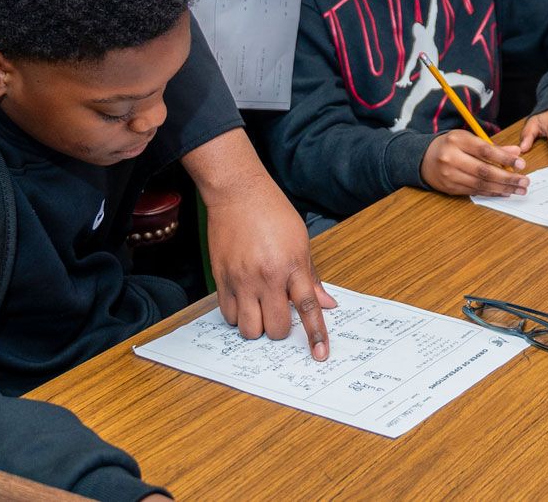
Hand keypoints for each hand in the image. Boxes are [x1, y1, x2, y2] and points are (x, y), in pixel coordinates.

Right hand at [189, 132, 336, 351]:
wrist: (238, 193)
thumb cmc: (272, 212)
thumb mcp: (301, 241)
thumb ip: (312, 276)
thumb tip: (327, 304)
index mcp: (292, 265)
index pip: (308, 308)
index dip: (316, 334)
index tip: (319, 354)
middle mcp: (266, 276)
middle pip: (275, 328)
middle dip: (280, 330)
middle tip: (280, 314)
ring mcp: (241, 279)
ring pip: (249, 329)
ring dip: (257, 325)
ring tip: (260, 307)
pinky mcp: (221, 279)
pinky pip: (228, 316)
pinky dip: (238, 316)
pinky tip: (244, 301)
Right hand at [422, 131, 530, 196]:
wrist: (424, 158)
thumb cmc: (451, 145)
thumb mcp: (469, 139)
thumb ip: (492, 146)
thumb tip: (516, 153)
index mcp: (457, 140)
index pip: (484, 150)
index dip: (504, 158)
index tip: (521, 164)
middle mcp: (451, 158)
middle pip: (484, 171)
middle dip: (507, 178)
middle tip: (524, 181)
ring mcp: (449, 174)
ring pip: (480, 184)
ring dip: (502, 188)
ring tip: (518, 189)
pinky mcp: (449, 188)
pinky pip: (474, 191)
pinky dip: (491, 192)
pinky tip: (503, 192)